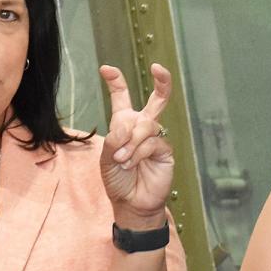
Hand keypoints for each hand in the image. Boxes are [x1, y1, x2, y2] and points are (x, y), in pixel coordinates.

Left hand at [98, 63, 172, 228]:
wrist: (131, 203)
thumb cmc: (117, 180)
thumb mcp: (106, 157)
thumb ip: (114, 138)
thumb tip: (128, 123)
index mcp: (125, 125)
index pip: (122, 99)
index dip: (116, 82)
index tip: (106, 68)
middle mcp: (143, 128)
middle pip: (157, 99)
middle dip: (161, 81)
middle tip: (158, 68)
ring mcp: (156, 138)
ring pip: (146, 125)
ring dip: (131, 142)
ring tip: (122, 159)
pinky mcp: (165, 150)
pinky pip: (152, 142)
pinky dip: (138, 153)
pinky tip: (130, 163)